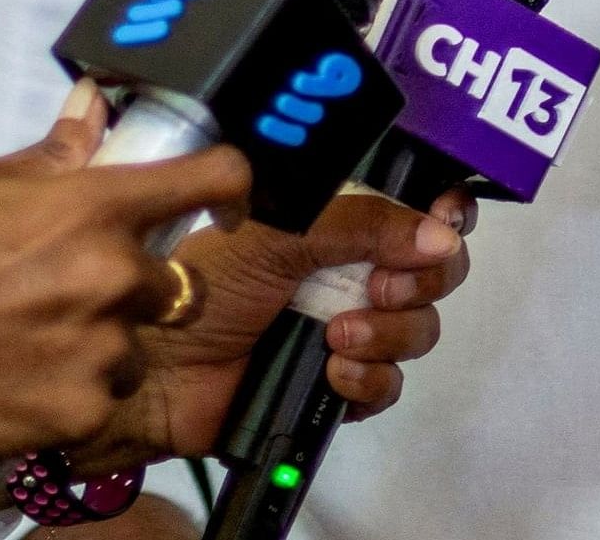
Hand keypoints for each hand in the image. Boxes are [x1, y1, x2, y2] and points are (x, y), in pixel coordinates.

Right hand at [0, 112, 247, 460]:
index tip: (231, 197)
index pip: (212, 178)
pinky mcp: (86, 408)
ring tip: (30, 341)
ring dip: (103, 342)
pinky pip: (104, 393)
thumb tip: (94, 111)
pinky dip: (74, 389)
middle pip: (175, 280)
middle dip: (136, 287)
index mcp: (94, 208)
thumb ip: (53, 155)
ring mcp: (104, 347)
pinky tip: (20, 378)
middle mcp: (114, 276)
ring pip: (137, 343)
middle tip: (72, 293)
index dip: (232, 184)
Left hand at [84, 186, 474, 468]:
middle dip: (418, 281)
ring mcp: (345, 332)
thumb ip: (361, 224)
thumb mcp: (279, 234)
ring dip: (389, 333)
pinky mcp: (335, 388)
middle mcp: (348, 273)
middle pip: (431, 274)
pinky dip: (368, 380)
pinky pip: (387, 386)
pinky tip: (333, 372)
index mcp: (334, 225)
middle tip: (379, 287)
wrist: (154, 371)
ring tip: (336, 336)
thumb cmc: (204, 284)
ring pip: (416, 331)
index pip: (413, 212)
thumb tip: (443, 236)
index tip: (445, 223)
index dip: (440, 218)